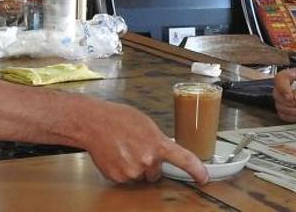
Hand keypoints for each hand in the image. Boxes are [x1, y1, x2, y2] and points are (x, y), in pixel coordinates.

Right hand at [80, 100, 208, 184]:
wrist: (93, 123)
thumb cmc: (118, 118)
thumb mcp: (146, 124)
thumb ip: (157, 140)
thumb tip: (163, 152)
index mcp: (157, 144)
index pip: (184, 160)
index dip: (196, 170)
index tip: (203, 178)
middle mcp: (147, 161)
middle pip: (156, 171)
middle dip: (149, 162)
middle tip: (136, 147)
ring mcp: (132, 171)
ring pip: (140, 175)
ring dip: (135, 166)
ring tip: (123, 148)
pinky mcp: (118, 178)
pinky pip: (126, 178)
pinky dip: (122, 169)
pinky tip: (115, 154)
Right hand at [273, 68, 295, 121]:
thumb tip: (295, 96)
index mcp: (292, 75)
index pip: (279, 79)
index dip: (283, 88)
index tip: (291, 96)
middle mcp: (287, 86)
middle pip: (277, 96)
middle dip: (294, 103)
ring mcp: (286, 98)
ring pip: (280, 107)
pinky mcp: (287, 109)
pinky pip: (284, 116)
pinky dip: (295, 117)